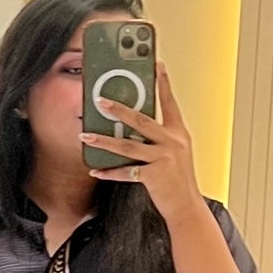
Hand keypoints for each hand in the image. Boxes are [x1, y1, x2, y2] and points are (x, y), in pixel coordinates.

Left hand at [82, 66, 205, 226]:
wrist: (187, 207)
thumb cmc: (178, 180)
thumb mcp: (176, 152)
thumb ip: (159, 137)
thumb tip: (133, 126)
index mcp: (178, 133)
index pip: (169, 103)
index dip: (163, 83)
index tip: (157, 65)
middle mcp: (172, 143)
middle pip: (142, 120)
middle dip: (119, 109)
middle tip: (100, 100)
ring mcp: (164, 159)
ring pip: (128, 146)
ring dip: (104, 141)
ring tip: (86, 136)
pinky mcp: (155, 176)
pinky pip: (126, 172)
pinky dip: (109, 172)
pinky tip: (96, 169)